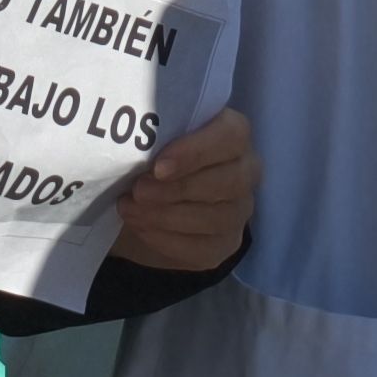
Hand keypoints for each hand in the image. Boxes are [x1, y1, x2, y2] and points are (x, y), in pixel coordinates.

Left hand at [110, 105, 255, 272]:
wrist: (141, 198)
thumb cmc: (151, 155)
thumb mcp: (152, 136)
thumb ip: (151, 129)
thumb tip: (133, 140)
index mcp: (233, 132)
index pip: (232, 135)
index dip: (196, 152)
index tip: (158, 167)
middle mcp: (246, 170)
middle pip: (229, 181)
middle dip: (177, 189)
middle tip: (138, 191)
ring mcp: (240, 209)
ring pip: (216, 218)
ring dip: (166, 216)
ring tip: (130, 208)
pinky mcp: (226, 244)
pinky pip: (203, 248)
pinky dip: (166, 239)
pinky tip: (141, 227)